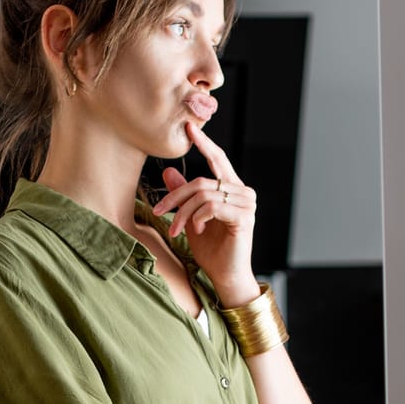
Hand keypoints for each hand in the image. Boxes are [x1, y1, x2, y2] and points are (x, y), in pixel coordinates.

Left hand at [151, 120, 257, 298]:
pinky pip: (211, 207)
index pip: (218, 159)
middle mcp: (242, 192)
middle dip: (175, 197)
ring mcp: (245, 204)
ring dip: (183, 213)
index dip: (204, 143)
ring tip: (177, 230)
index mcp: (232, 188)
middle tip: (159, 212)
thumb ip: (184, 195)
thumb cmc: (212, 249)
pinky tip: (195, 231)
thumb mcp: (191, 218)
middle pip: (201, 181)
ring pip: (203, 195)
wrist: (226, 274)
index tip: (188, 128)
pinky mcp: (243, 217)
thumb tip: (168, 172)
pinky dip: (197, 218)